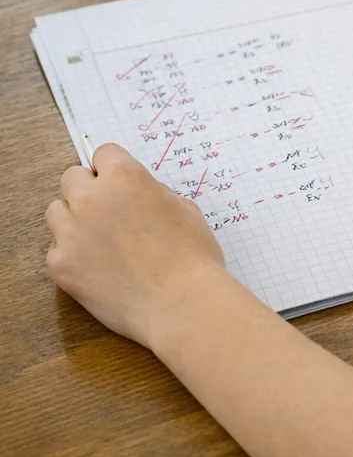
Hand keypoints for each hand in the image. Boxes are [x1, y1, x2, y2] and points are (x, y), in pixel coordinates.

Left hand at [45, 143, 226, 348]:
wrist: (181, 303)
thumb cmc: (192, 256)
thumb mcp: (185, 209)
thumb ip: (153, 194)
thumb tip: (138, 196)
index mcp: (125, 178)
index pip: (104, 153)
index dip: (114, 168)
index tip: (119, 182)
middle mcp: (91, 199)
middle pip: (72, 177)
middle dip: (89, 189)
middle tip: (110, 210)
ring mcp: (70, 232)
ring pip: (56, 211)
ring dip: (74, 219)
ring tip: (102, 239)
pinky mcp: (60, 265)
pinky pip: (56, 249)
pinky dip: (73, 254)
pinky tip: (99, 266)